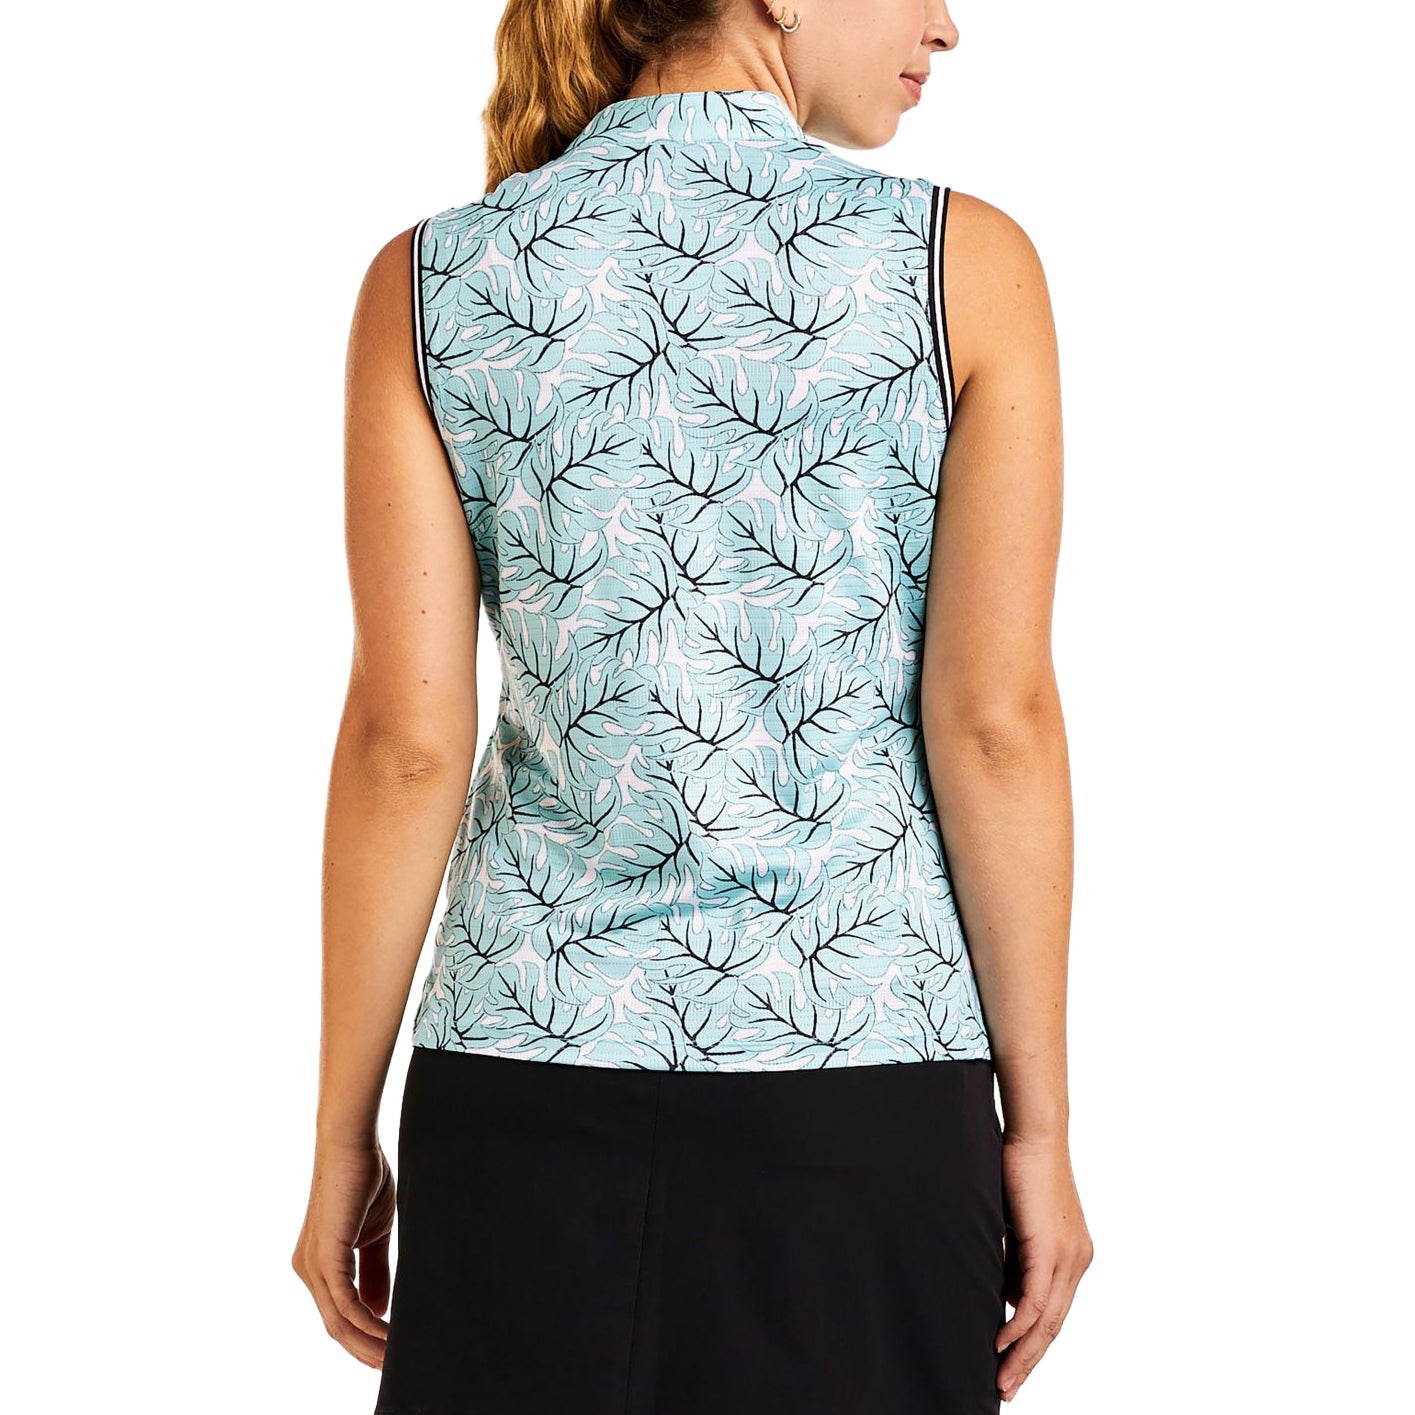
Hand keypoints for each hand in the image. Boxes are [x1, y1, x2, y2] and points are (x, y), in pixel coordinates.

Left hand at [291, 1138, 395, 1369]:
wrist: (352, 1145)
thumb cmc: (364, 1180)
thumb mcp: (374, 1235)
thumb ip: (375, 1272)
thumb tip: (380, 1311)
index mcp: (319, 1264)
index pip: (339, 1314)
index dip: (363, 1338)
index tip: (390, 1352)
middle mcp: (309, 1270)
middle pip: (335, 1327)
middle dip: (364, 1351)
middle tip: (393, 1367)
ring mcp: (313, 1266)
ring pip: (338, 1322)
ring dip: (368, 1344)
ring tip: (395, 1357)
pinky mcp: (324, 1257)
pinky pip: (344, 1304)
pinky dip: (367, 1324)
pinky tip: (388, 1333)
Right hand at [994, 1131, 1093, 1401]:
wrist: (1034, 1135)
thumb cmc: (1021, 1169)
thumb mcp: (1018, 1226)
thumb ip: (1016, 1261)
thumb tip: (1008, 1296)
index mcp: (1072, 1255)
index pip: (1054, 1311)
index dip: (1033, 1344)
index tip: (1012, 1366)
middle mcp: (1077, 1261)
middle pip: (1053, 1325)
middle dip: (1028, 1361)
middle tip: (1007, 1388)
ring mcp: (1067, 1256)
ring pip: (1046, 1320)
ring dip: (1022, 1354)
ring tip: (1003, 1378)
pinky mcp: (1050, 1248)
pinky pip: (1034, 1300)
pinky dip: (1017, 1326)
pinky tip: (1000, 1342)